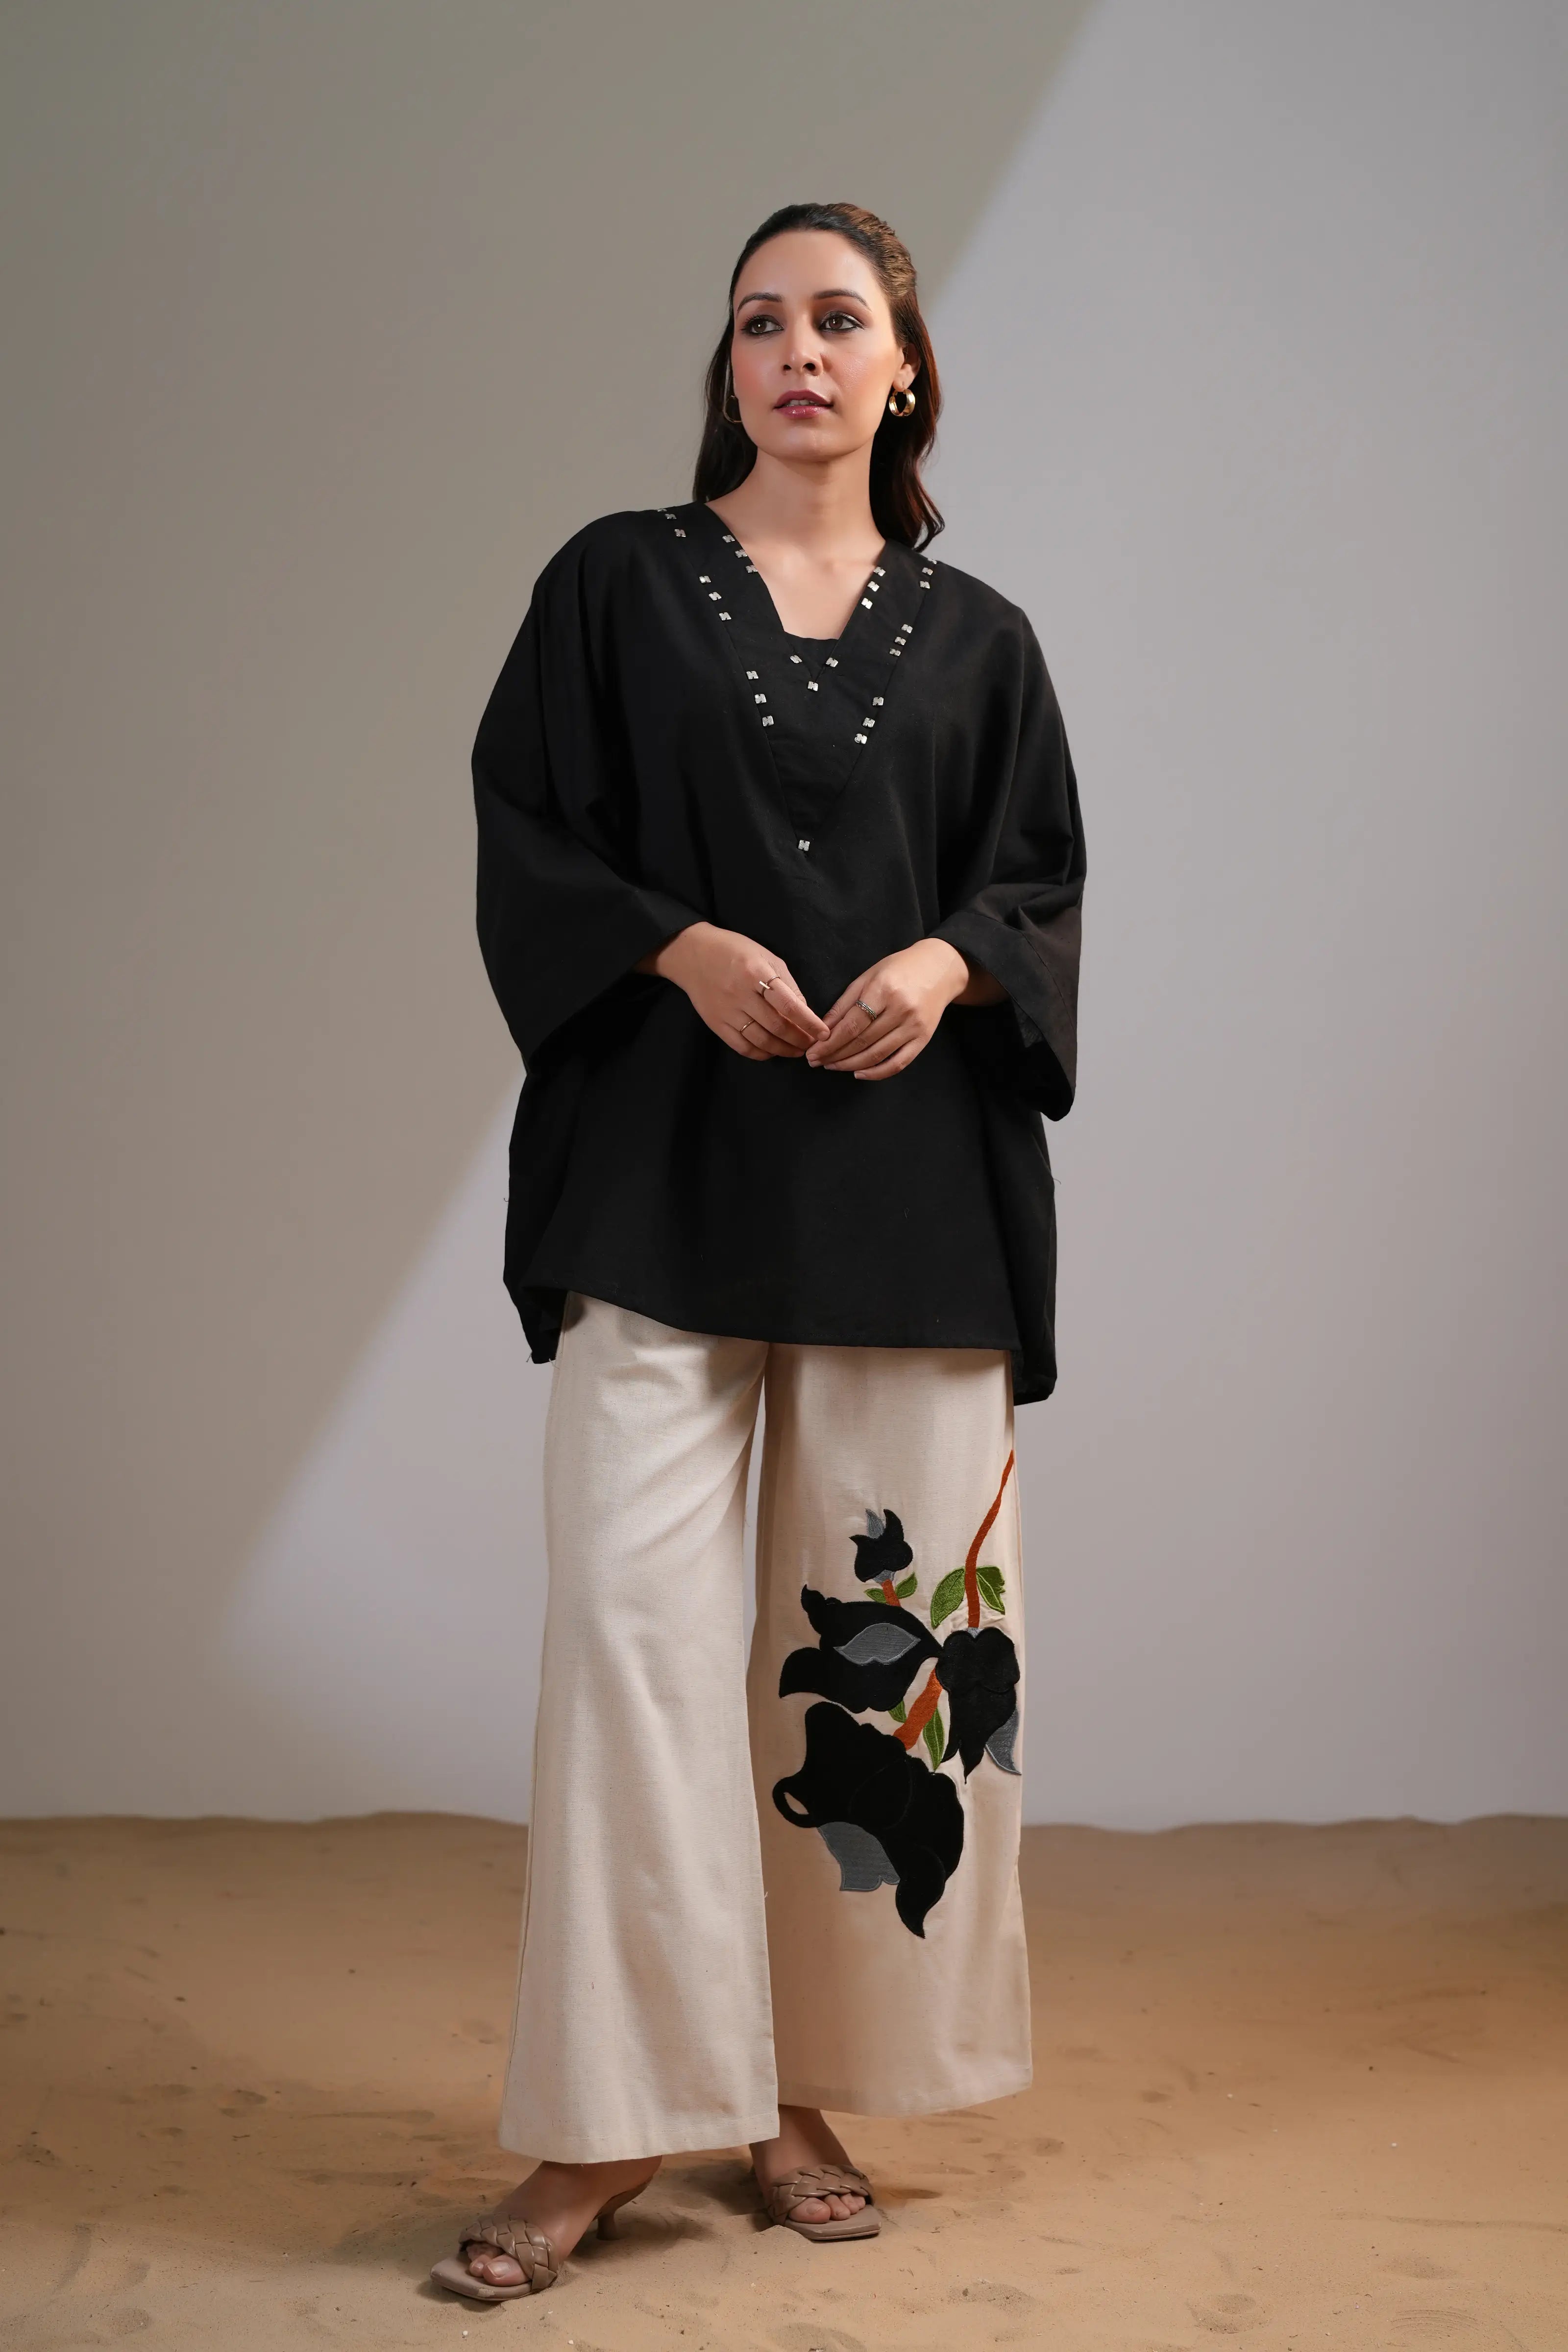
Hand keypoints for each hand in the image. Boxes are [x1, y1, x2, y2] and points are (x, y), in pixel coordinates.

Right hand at [640, 922, 828, 1059]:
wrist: (693, 954)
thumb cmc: (735, 951)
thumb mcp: (766, 957)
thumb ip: (787, 984)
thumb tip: (806, 1012)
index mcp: (756, 972)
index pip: (788, 1005)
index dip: (809, 1023)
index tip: (823, 1033)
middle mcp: (740, 994)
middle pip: (776, 1026)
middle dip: (799, 1039)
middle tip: (812, 1044)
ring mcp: (726, 1011)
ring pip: (761, 1040)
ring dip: (783, 1050)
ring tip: (796, 1050)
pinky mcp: (715, 1024)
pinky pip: (742, 1046)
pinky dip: (761, 1054)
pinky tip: (773, 1052)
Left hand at [808, 939, 997, 1080]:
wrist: (940, 969)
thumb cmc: (899, 969)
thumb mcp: (868, 977)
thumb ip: (845, 1003)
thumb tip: (823, 1029)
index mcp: (884, 990)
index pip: (851, 1025)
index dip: (829, 1042)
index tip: (812, 1052)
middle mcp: (901, 1009)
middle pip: (862, 1041)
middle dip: (835, 1055)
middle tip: (816, 1062)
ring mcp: (914, 1026)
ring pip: (877, 1055)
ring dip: (850, 1065)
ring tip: (832, 1066)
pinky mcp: (924, 1039)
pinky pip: (898, 1063)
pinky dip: (877, 1073)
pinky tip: (859, 1073)